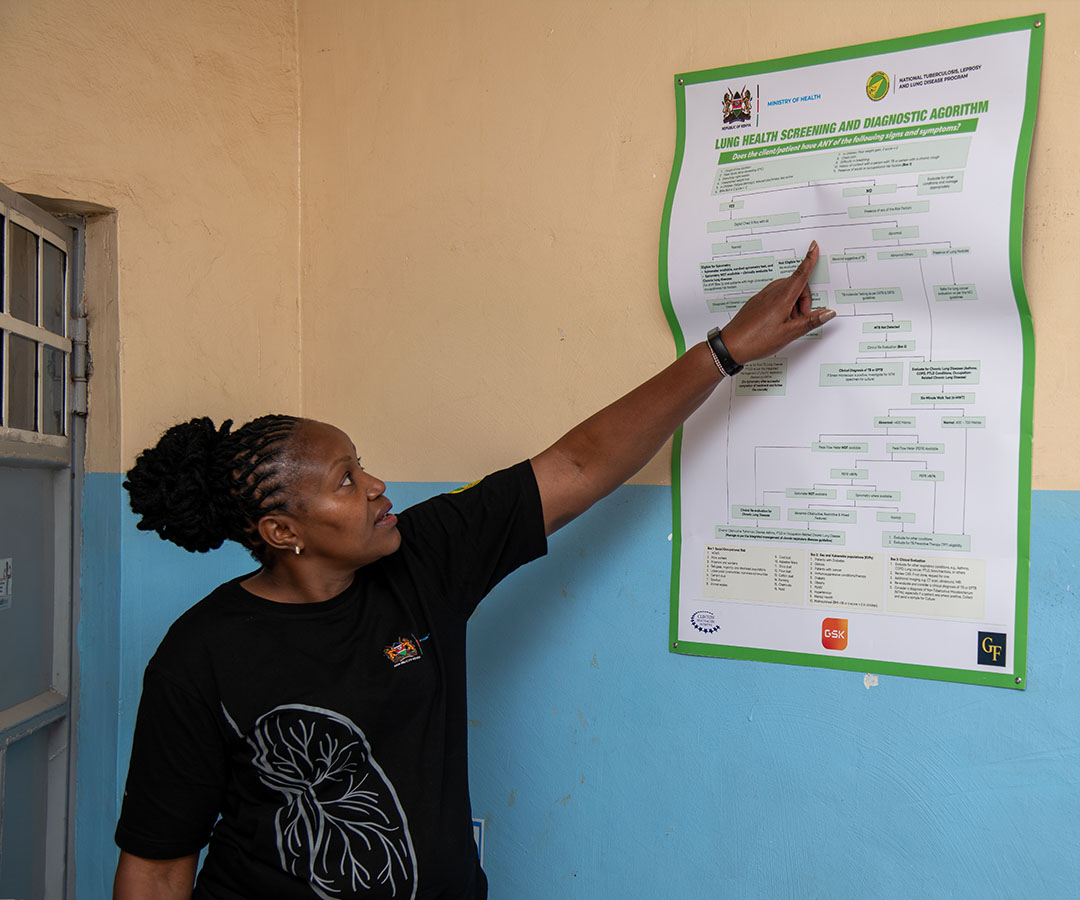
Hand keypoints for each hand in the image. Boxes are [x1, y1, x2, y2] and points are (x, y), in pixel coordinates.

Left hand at [719, 241, 834, 363]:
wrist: (731, 345)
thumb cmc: (757, 340)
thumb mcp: (788, 333)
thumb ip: (810, 321)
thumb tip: (827, 313)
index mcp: (782, 298)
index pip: (800, 275)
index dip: (809, 260)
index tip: (814, 247)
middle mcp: (772, 294)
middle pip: (796, 285)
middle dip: (804, 298)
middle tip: (802, 317)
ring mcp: (763, 297)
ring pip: (785, 290)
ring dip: (793, 303)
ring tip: (789, 322)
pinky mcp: (757, 302)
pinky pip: (775, 296)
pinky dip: (783, 304)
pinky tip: (779, 321)